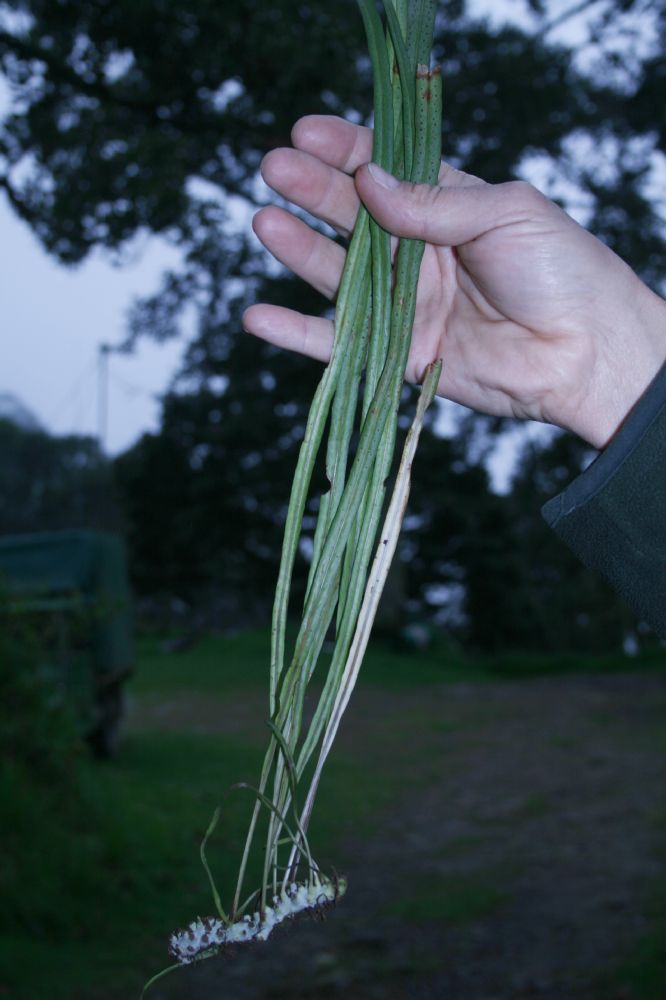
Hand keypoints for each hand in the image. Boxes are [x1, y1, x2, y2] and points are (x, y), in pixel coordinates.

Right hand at [243, 115, 665, 447]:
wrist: (583, 352)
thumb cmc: (560, 269)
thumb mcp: (504, 214)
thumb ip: (435, 203)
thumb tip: (369, 181)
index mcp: (447, 207)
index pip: (385, 170)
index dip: (345, 149)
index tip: (306, 133)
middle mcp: (418, 252)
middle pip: (353, 218)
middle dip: (313, 191)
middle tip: (274, 168)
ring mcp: (406, 303)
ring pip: (339, 275)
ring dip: (299, 250)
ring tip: (264, 223)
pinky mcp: (398, 354)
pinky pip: (339, 343)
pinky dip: (297, 335)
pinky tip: (258, 316)